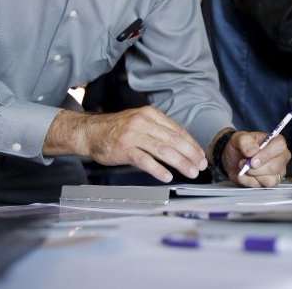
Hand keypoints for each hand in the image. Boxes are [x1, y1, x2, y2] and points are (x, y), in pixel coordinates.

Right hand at [44, 107, 207, 182]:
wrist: (90, 132)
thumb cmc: (118, 129)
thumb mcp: (141, 122)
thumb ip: (160, 130)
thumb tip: (183, 144)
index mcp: (151, 114)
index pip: (178, 130)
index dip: (192, 144)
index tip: (201, 155)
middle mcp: (144, 122)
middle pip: (174, 140)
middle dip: (190, 154)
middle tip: (200, 166)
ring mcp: (133, 135)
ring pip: (163, 150)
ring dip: (180, 163)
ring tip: (190, 172)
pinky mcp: (123, 149)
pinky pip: (144, 160)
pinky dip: (157, 169)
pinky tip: (167, 176)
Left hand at [220, 131, 290, 186]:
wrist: (233, 160)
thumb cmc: (240, 147)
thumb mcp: (238, 138)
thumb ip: (245, 141)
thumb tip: (253, 151)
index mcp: (276, 141)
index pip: (279, 146)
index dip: (266, 154)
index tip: (252, 160)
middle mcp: (281, 156)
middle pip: (275, 166)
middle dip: (256, 168)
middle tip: (244, 163)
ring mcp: (278, 170)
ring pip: (270, 179)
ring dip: (253, 175)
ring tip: (245, 168)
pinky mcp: (271, 182)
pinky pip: (262, 186)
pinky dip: (250, 181)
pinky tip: (246, 175)